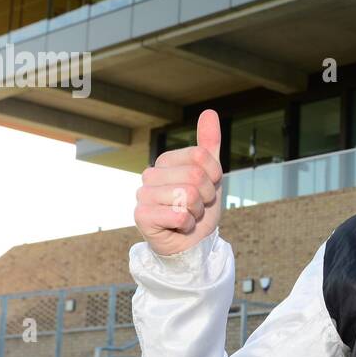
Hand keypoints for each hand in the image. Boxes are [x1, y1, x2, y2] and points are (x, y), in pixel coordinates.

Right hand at [134, 109, 223, 255]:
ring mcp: (143, 195)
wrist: (191, 244)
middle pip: (196, 176)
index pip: (201, 156)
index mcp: (165, 161)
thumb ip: (209, 145)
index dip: (214, 177)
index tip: (207, 189)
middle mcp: (150, 174)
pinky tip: (179, 228)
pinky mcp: (141, 216)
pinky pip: (177, 214)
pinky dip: (187, 225)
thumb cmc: (198, 210)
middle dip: (206, 197)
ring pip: (188, 195)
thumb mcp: (210, 176)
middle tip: (197, 207)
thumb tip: (209, 112)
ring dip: (197, 212)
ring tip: (188, 216)